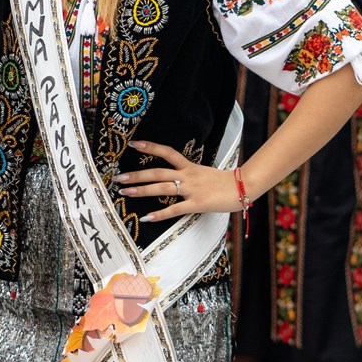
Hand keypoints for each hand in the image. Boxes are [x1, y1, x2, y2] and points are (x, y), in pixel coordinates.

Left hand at [114, 140, 245, 222]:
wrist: (243, 187)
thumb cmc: (226, 183)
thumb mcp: (205, 173)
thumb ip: (191, 175)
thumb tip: (178, 179)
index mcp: (190, 167)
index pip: (167, 152)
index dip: (150, 147)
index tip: (134, 144)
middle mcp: (188, 176)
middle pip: (157, 172)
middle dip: (136, 175)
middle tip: (118, 177)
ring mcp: (191, 189)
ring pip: (162, 188)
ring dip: (141, 190)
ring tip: (124, 193)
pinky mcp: (196, 203)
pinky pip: (174, 209)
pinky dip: (160, 214)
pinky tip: (147, 217)